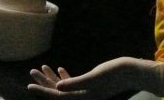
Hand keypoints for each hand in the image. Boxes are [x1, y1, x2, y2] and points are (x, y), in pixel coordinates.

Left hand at [28, 58, 163, 99]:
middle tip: (31, 72)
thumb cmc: (115, 73)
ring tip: (40, 67)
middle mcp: (84, 97)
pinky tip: (59, 69)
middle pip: (58, 92)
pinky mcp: (91, 86)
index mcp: (83, 97)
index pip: (57, 96)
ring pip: (65, 87)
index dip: (42, 90)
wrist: (133, 72)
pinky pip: (74, 83)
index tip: (29, 85)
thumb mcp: (93, 78)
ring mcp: (87, 92)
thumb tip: (57, 88)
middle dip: (44, 82)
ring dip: (52, 78)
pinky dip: (65, 76)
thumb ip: (75, 84)